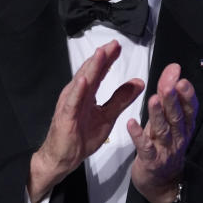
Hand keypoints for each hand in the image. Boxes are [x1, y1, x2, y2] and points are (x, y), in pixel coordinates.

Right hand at [28, 40, 144, 202]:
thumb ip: (121, 99)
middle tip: (114, 44)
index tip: (118, 46)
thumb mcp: (108, 116)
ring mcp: (70, 104)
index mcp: (87, 93)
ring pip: (81, 83)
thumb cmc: (81, 137)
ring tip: (100, 54)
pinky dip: (78, 91)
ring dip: (90, 68)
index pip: (99, 72)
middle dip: (102, 57)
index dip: (108, 58)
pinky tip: (84, 81)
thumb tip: (139, 83)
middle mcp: (77, 94)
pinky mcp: (65, 116)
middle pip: (90, 72)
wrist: (63, 158)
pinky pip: (72, 102)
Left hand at [127, 63, 197, 202]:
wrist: (160, 182)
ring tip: (153, 99)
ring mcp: (165, 150)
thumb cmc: (163, 145)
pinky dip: (138, 135)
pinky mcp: (150, 161)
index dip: (186, 95)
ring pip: (163, 130)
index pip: (189, 108)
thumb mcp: (167, 120)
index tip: (181, 79)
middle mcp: (177, 137)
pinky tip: (131, 123)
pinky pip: (144, 148)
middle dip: (172, 100)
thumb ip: (169, 96)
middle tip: (168, 85)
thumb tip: (173, 69)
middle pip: (176, 117)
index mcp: (183, 126)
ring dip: (158, 115)